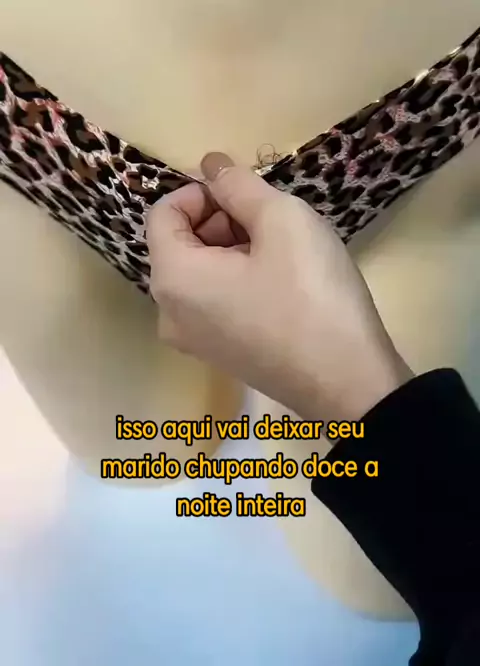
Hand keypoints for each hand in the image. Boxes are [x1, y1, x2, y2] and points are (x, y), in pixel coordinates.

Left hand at [146, 152, 412, 421]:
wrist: (348, 383)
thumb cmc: (312, 294)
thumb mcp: (282, 220)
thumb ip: (239, 185)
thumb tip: (210, 163)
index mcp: (172, 279)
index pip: (163, 213)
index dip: (203, 191)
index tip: (248, 193)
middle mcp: (169, 314)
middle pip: (180, 245)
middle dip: (220, 221)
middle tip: (272, 223)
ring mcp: (193, 343)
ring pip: (200, 274)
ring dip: (233, 250)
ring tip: (282, 253)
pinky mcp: (220, 358)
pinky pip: (214, 303)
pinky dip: (237, 281)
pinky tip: (281, 284)